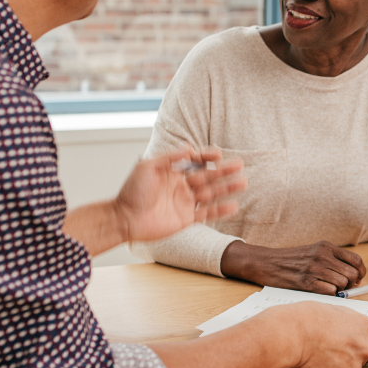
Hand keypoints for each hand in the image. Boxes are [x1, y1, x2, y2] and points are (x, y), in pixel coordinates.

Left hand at [114, 146, 245, 242]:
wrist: (124, 219)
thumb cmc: (131, 192)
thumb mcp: (147, 167)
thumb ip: (169, 157)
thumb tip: (189, 148)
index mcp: (172, 173)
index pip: (195, 162)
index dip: (207, 157)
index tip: (218, 154)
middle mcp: (181, 186)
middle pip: (207, 176)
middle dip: (224, 171)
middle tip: (240, 165)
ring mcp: (185, 203)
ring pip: (211, 193)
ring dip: (227, 188)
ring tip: (243, 182)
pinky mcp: (186, 219)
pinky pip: (207, 213)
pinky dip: (221, 209)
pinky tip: (233, 205)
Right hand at [222, 241, 366, 295]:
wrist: (267, 263)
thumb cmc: (292, 260)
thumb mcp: (314, 252)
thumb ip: (333, 260)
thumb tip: (354, 277)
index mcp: (326, 246)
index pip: (356, 260)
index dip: (361, 272)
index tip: (358, 279)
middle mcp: (323, 255)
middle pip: (352, 274)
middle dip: (351, 284)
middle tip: (343, 287)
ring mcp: (315, 269)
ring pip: (342, 284)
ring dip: (339, 290)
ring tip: (328, 288)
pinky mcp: (307, 282)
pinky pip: (330, 291)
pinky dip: (329, 294)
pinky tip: (320, 291)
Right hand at [266, 301, 367, 367]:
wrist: (291, 333)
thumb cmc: (308, 318)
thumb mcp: (338, 312)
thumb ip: (352, 325)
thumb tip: (351, 331)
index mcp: (367, 329)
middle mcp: (364, 348)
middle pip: (364, 358)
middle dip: (351, 354)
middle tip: (332, 346)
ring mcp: (352, 366)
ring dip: (337, 363)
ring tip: (319, 350)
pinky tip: (315, 360)